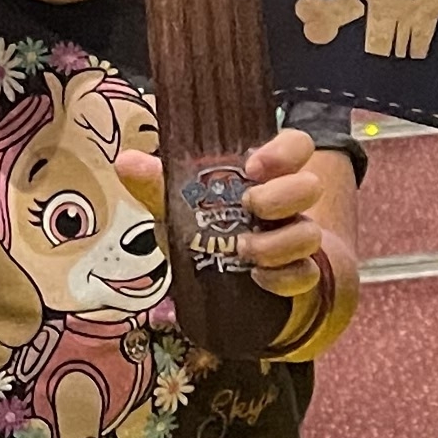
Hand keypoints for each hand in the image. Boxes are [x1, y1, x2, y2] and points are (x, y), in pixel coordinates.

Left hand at [118, 129, 358, 349]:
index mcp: (265, 176)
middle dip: (282, 195)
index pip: (297, 146)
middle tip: (249, 205)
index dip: (284, 152)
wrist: (223, 291)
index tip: (251, 167)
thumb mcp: (178, 209)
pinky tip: (257, 279)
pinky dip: (282, 278)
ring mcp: (298, 240)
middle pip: (311, 184)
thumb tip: (126, 162)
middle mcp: (288, 204)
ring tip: (242, 250)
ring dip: (277, 242)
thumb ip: (158, 185)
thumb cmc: (205, 235)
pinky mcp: (299, 277)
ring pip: (310, 233)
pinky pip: (305, 275)